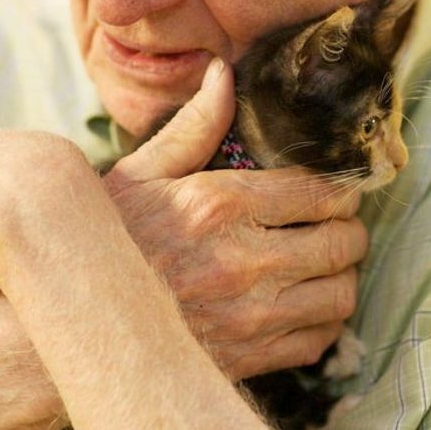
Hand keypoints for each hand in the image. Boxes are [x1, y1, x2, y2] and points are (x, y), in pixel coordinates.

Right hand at [104, 58, 367, 379]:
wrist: (81, 317)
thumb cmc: (111, 237)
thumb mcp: (142, 172)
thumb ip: (193, 125)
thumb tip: (223, 73)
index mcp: (220, 204)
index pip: (319, 193)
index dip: (339, 188)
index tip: (333, 189)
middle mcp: (243, 260)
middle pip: (341, 243)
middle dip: (348, 228)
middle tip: (335, 223)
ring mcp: (248, 315)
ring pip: (340, 295)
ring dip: (342, 274)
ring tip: (323, 261)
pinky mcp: (248, 356)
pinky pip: (319, 339)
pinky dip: (324, 319)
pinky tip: (302, 300)